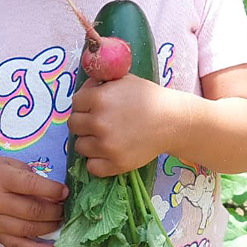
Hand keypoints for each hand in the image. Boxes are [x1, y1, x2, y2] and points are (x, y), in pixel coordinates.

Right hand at [0, 153, 67, 246]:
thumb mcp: (11, 165)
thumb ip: (32, 178)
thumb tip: (58, 195)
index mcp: (0, 178)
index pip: (32, 186)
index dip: (54, 191)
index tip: (66, 193)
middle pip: (32, 210)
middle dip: (55, 211)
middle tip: (66, 209)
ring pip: (27, 229)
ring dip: (50, 228)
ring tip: (61, 222)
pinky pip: (16, 246)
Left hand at [68, 75, 186, 177]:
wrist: (172, 120)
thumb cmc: (149, 97)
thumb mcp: (124, 80)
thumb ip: (101, 82)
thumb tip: (85, 87)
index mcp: (99, 98)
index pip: (75, 103)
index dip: (85, 103)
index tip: (95, 106)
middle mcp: (99, 122)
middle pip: (74, 124)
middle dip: (84, 122)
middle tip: (99, 122)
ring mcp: (106, 145)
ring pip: (80, 146)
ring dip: (89, 141)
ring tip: (105, 137)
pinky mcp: (115, 163)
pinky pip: (92, 167)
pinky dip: (97, 161)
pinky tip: (108, 152)